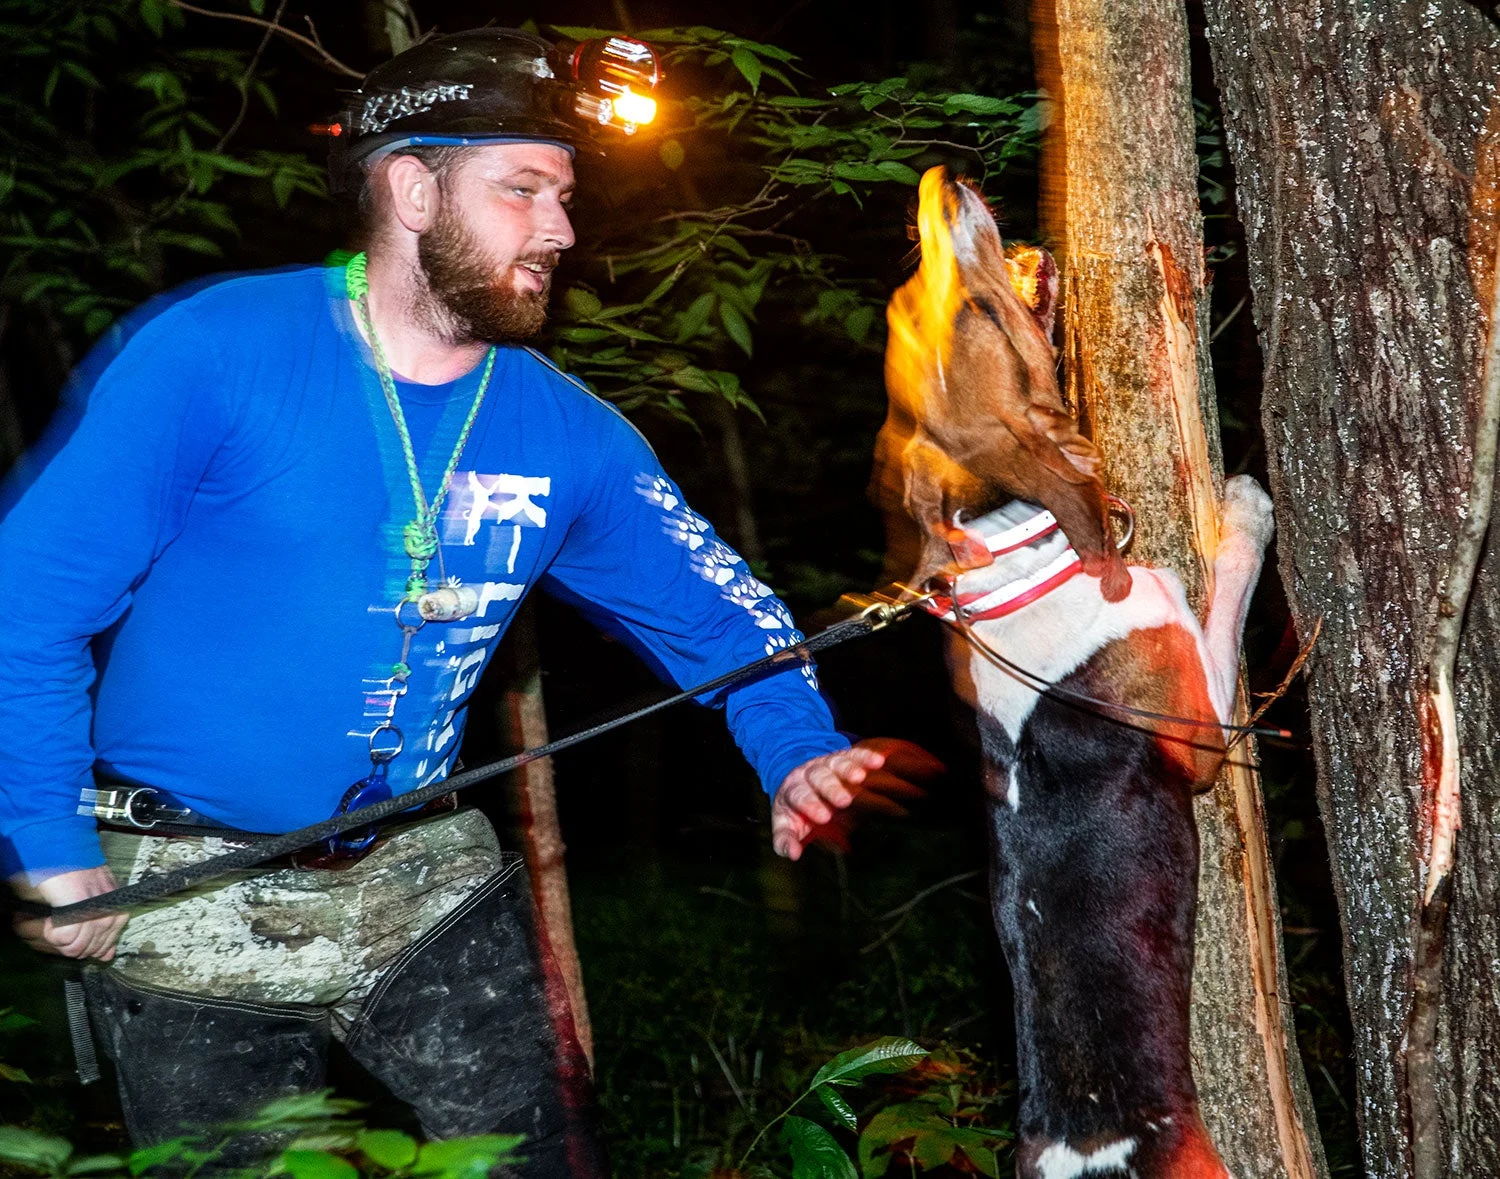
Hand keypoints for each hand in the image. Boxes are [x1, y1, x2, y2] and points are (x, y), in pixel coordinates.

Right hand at [11, 866, 127, 960]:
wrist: (67, 858)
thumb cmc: (79, 876)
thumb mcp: (98, 903)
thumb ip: (104, 931)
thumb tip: (105, 956)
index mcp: (119, 914)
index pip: (103, 949)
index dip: (82, 945)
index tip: (70, 932)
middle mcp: (112, 917)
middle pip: (86, 951)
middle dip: (67, 942)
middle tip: (58, 925)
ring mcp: (97, 917)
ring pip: (74, 949)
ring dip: (57, 938)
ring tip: (54, 921)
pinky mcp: (80, 915)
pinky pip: (64, 940)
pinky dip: (52, 932)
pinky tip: (52, 919)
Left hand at [771, 738, 940, 859]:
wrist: (798, 777)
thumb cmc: (795, 809)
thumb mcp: (786, 823)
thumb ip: (785, 840)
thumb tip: (793, 854)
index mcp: (792, 790)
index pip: (799, 796)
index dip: (810, 805)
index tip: (823, 818)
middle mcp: (808, 774)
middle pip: (819, 778)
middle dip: (831, 788)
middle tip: (844, 801)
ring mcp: (826, 764)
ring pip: (837, 764)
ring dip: (849, 769)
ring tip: (860, 777)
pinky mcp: (842, 757)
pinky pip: (854, 755)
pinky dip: (865, 757)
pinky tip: (878, 761)